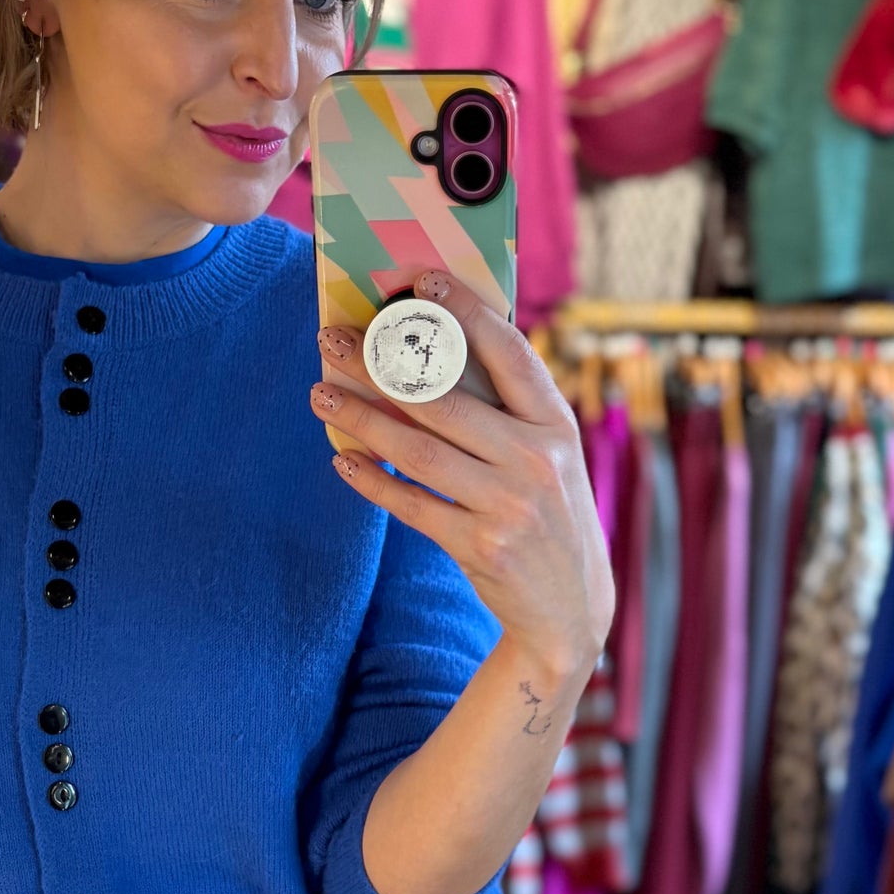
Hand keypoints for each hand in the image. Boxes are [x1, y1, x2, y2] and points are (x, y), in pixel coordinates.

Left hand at [311, 270, 613, 676]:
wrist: (571, 611)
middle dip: (378, 363)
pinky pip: (410, 504)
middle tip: (331, 339)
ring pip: (418, 450)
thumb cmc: (548, 516)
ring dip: (360, 418)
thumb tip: (432, 356)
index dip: (465, 312)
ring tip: (321, 394)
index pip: (509, 353)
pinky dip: (372, 480)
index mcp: (557, 425)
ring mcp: (508, 506)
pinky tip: (343, 458)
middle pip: (443, 400)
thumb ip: (509, 414)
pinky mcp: (480, 547)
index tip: (421, 282)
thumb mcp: (551, 458)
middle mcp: (536, 460)